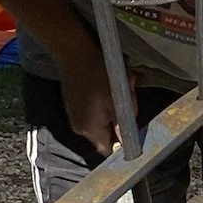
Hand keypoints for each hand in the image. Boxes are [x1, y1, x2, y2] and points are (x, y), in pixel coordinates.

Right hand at [57, 34, 134, 156]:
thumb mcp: (118, 99)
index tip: (129, 127)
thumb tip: (126, 142)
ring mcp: (74, 116)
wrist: (74, 53)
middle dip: (117, 121)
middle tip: (126, 101)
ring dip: (111, 110)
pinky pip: (92, 111)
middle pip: (105, 134)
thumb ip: (122, 124)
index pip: (108, 150)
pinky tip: (104, 88)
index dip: (121, 142)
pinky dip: (101, 103)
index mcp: (90, 129)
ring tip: (116, 91)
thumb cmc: (99, 74)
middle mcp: (79, 127)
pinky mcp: (73, 105)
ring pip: (100, 121)